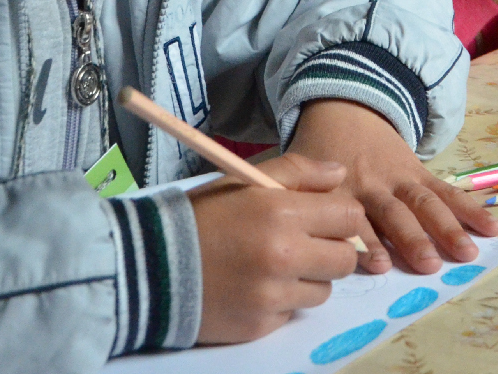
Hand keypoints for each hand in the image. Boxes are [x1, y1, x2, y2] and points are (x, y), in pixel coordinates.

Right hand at [190, 153, 368, 342]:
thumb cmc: (201, 218)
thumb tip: (339, 174)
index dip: (342, 217)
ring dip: (308, 279)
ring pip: (324, 290)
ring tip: (275, 267)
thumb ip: (297, 172)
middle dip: (332, 250)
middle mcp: (283, 256)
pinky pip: (293, 313)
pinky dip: (281, 302)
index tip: (325, 219)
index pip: (349, 216)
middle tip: (306, 245)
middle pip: (346, 259)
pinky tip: (254, 287)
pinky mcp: (261, 325)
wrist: (148, 266)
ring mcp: (272, 294)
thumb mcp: (244, 181)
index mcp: (282, 213)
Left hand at [287, 100, 497, 274]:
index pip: (355, 217)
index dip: (366, 240)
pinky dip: (468, 208)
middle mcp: (374, 183)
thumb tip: (309, 242)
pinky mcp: (419, 172)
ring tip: (467, 252)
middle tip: (429, 265)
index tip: (379, 265)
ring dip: (448, 228)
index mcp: (342, 187)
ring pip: (426, 203)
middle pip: (396, 213)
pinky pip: (446, 190)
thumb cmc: (317, 153)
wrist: (344, 108)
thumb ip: (300, 200)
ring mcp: (400, 177)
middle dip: (413, 239)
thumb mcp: (296, 172)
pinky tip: (490, 226)